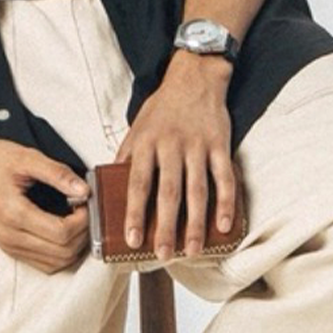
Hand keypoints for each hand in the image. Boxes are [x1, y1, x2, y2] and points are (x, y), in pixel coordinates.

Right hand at [0, 138, 90, 274]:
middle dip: (82, 234)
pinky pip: (44, 264)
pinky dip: (61, 254)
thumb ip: (57, 173)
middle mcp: (10, 236)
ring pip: (56, 264)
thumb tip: (84, 190)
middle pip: (62, 253)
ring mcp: (9, 246)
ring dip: (74, 246)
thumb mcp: (25, 157)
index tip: (84, 201)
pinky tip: (63, 232)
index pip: (62, 233)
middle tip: (83, 210)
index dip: (82, 220)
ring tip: (74, 221)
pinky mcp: (9, 249)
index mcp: (14, 213)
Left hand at [114, 52, 237, 258]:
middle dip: (166, 227)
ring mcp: (198, 146)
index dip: (135, 213)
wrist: (195, 77)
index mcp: (146, 143)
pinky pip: (225, 178)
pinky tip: (223, 226)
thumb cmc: (162, 108)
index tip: (132, 239)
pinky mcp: (220, 145)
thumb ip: (125, 158)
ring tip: (191, 250)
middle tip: (163, 254)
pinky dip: (225, 203)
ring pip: (197, 190)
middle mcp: (171, 146)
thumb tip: (107, 187)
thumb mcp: (136, 128)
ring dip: (195, 223)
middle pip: (168, 193)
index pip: (137, 184)